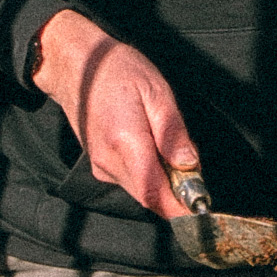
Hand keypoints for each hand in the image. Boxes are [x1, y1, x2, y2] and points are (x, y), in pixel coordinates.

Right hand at [31, 9, 195, 214]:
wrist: (76, 66)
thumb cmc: (118, 72)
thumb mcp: (156, 92)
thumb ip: (173, 133)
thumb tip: (189, 165)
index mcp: (125, 142)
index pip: (154, 192)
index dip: (179, 208)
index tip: (200, 211)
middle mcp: (108, 161)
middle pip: (149, 197)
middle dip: (176, 194)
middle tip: (194, 174)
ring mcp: (100, 165)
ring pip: (141, 191)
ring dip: (163, 183)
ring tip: (171, 151)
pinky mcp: (99, 165)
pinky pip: (131, 181)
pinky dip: (149, 175)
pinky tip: (153, 149)